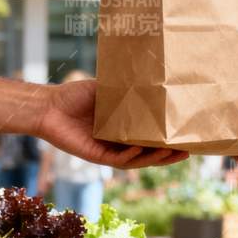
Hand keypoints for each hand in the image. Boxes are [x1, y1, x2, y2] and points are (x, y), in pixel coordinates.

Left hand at [34, 79, 187, 168]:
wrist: (50, 105)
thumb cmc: (75, 96)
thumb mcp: (106, 89)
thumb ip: (125, 89)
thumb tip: (149, 76)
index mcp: (122, 130)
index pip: (149, 139)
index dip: (167, 141)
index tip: (186, 138)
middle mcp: (118, 143)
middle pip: (148, 154)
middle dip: (168, 155)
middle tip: (187, 151)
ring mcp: (107, 151)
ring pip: (136, 161)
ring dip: (153, 159)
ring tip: (171, 152)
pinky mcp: (95, 156)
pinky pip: (116, 159)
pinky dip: (129, 156)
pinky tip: (140, 151)